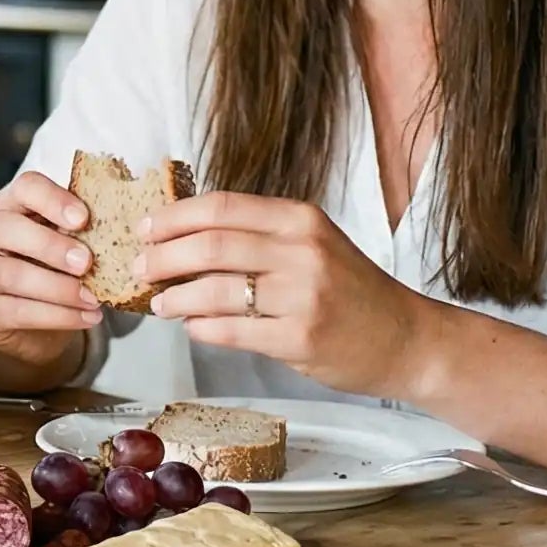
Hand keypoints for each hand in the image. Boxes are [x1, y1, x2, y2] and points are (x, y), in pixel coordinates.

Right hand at [0, 170, 101, 372]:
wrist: (27, 316)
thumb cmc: (53, 266)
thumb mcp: (67, 240)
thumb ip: (86, 230)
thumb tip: (134, 226)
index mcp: (14, 204)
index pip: (25, 187)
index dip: (53, 199)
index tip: (83, 218)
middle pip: (7, 228)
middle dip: (49, 245)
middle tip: (87, 263)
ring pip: (10, 274)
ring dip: (57, 287)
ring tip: (94, 297)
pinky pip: (18, 311)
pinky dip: (58, 316)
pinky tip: (87, 317)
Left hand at [134, 191, 426, 395]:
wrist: (407, 338)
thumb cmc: (351, 291)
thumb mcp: (312, 244)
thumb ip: (258, 237)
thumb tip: (183, 237)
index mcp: (300, 219)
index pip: (221, 207)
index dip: (174, 217)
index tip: (144, 228)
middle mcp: (302, 251)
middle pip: (211, 244)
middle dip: (163, 256)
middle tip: (140, 267)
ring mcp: (303, 296)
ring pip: (215, 289)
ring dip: (175, 297)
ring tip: (159, 303)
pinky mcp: (301, 338)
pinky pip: (232, 330)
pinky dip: (202, 328)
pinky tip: (192, 327)